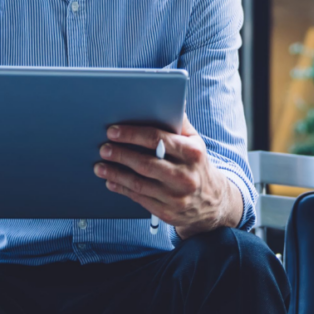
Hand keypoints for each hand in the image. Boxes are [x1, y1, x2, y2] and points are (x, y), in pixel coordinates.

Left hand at [94, 114, 242, 239]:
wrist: (213, 202)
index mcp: (193, 153)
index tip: (113, 131)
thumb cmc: (197, 165)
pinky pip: (139, 199)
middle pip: (145, 163)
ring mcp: (176, 197)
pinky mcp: (168, 213)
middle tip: (104, 148)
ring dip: (115, 174)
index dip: (132, 134)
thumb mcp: (196, 142)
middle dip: (120, 154)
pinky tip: (111, 181)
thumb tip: (164, 101)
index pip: (157, 139)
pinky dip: (122, 189)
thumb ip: (179, 124)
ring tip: (100, 166)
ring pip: (139, 184)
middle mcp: (186, 176)